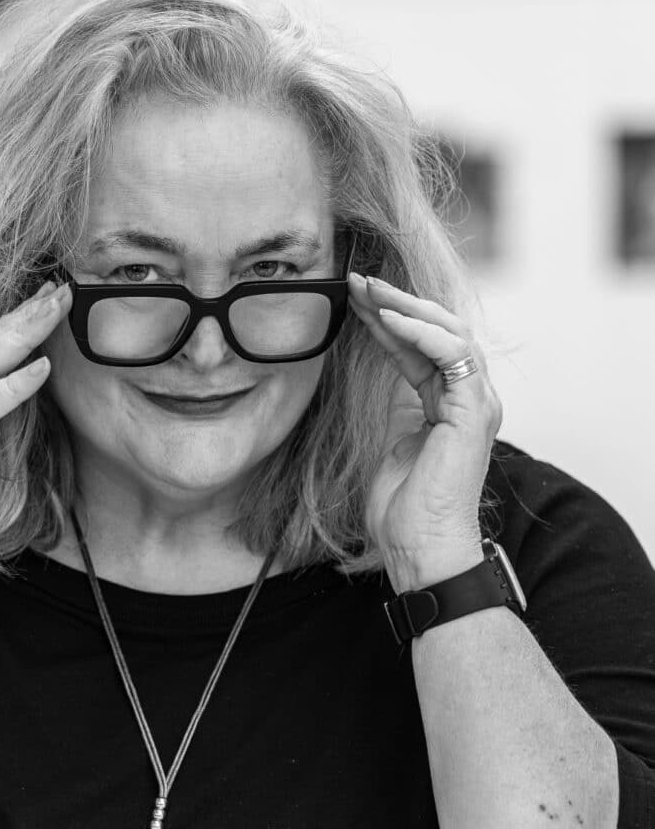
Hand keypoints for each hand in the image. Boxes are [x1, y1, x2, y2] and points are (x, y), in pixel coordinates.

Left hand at [347, 273, 502, 593]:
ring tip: (367, 291)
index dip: (387, 319)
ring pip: (448, 331)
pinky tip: (387, 319)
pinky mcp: (474, 411)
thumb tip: (375, 373)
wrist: (419, 547)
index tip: (351, 298)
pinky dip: (420, 332)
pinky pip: (452, 354)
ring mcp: (476, 402)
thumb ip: (394, 404)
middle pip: (438, 329)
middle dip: (396, 302)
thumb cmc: (403, 507)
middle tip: (357, 281)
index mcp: (450, 402)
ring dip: (405, 307)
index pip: (420, 345)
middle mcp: (469, 397)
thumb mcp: (392, 440)